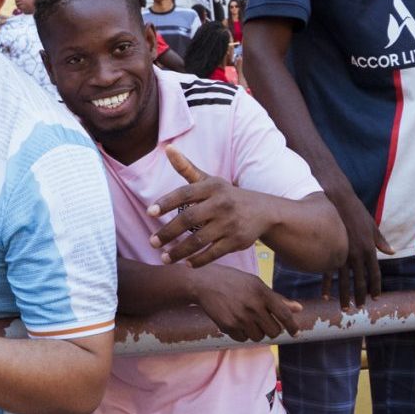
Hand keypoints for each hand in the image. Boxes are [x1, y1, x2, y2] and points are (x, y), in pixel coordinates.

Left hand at [150, 147, 269, 266]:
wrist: (264, 211)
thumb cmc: (226, 195)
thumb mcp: (209, 181)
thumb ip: (187, 168)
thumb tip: (168, 149)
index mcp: (212, 188)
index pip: (185, 193)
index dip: (166, 202)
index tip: (150, 213)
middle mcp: (221, 204)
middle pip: (189, 219)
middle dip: (168, 232)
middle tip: (152, 242)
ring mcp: (230, 224)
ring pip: (199, 240)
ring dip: (179, 252)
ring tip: (164, 258)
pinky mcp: (237, 241)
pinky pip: (213, 253)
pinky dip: (198, 260)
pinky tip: (185, 264)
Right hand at [192, 265, 304, 341]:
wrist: (204, 282)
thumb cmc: (233, 281)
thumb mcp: (256, 284)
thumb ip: (277, 298)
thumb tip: (299, 309)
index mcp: (262, 293)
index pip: (284, 315)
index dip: (292, 326)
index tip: (296, 334)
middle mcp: (253, 306)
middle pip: (273, 331)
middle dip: (271, 330)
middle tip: (264, 324)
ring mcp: (240, 317)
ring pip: (258, 337)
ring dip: (255, 332)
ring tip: (247, 321)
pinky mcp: (228, 325)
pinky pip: (242, 339)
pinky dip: (241, 334)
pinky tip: (235, 322)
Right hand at [320, 185, 391, 308]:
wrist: (337, 200)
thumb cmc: (355, 211)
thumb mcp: (371, 225)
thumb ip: (380, 241)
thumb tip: (391, 251)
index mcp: (369, 248)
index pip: (374, 273)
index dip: (375, 287)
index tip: (376, 298)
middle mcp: (357, 254)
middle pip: (360, 281)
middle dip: (360, 296)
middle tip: (359, 308)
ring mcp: (342, 254)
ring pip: (344, 281)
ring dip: (344, 296)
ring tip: (344, 308)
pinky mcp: (328, 251)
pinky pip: (328, 273)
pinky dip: (327, 285)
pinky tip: (326, 296)